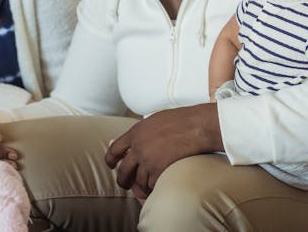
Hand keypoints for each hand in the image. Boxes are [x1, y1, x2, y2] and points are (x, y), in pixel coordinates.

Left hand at [104, 104, 220, 198]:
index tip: (112, 165)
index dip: (110, 160)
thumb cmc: (181, 120)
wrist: (197, 126)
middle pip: (122, 171)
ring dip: (142, 186)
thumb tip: (128, 140)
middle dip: (123, 180)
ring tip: (146, 187)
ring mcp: (148, 160)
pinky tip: (159, 185)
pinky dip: (154, 187)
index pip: (114, 149)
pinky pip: (152, 185)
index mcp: (135, 132)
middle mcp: (138, 147)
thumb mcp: (154, 120)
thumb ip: (140, 131)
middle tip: (126, 184)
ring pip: (138, 181)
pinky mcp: (159, 170)